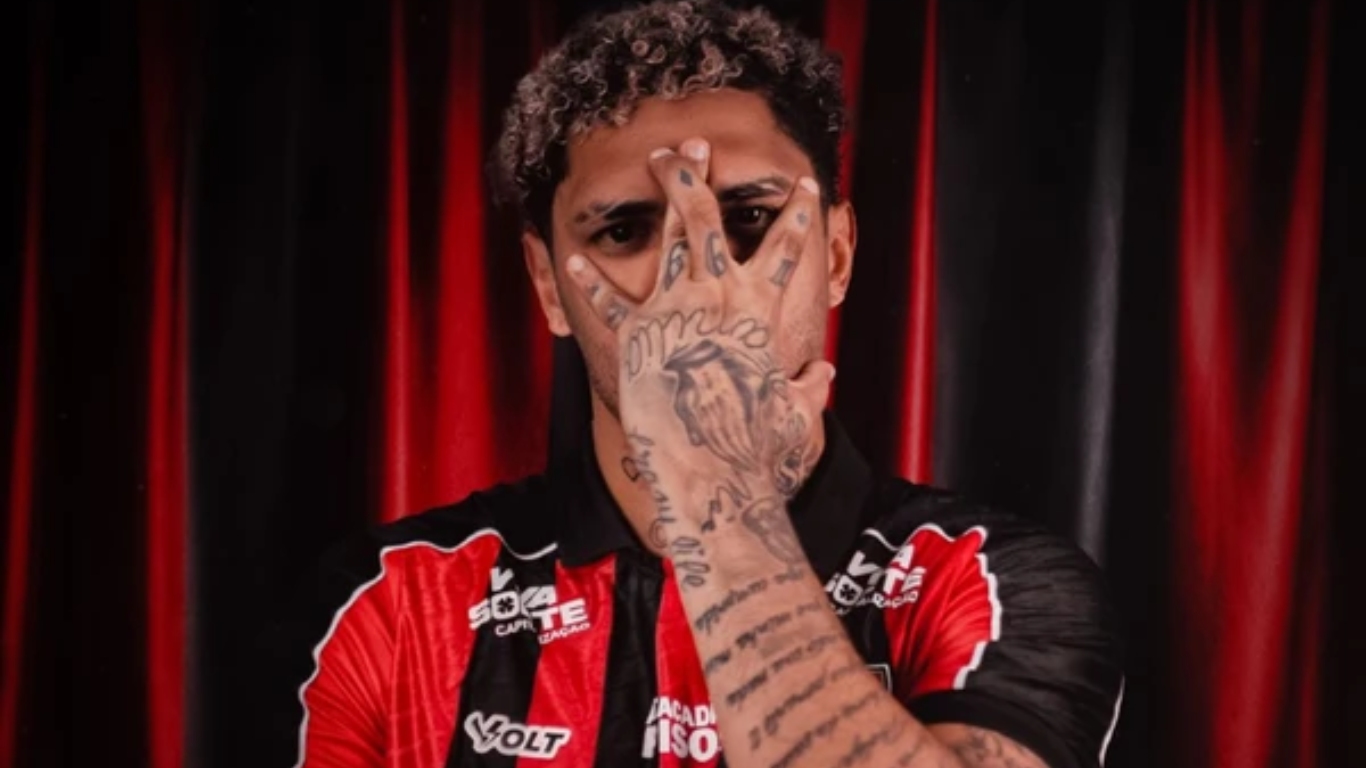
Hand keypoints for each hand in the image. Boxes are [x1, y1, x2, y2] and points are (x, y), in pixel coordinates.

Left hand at [564, 138, 833, 555]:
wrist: (704, 463)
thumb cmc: (754, 442)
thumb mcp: (795, 412)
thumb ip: (809, 387)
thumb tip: (821, 376)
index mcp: (757, 307)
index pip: (785, 248)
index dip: (800, 214)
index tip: (806, 186)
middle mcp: (714, 294)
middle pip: (709, 217)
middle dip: (698, 176)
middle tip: (690, 144)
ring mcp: (672, 308)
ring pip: (668, 236)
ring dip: (664, 196)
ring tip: (658, 161)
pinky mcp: (636, 334)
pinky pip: (611, 300)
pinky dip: (592, 280)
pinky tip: (573, 256)